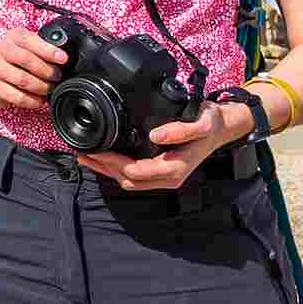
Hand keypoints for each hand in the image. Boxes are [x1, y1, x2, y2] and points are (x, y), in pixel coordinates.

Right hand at [0, 27, 66, 111]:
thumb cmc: (14, 60)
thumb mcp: (26, 46)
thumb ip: (42, 48)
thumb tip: (64, 58)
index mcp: (13, 37)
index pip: (30, 40)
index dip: (48, 50)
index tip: (63, 58)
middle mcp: (2, 51)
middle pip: (26, 59)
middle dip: (47, 70)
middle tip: (57, 76)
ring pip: (23, 80)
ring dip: (42, 86)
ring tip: (49, 88)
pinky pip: (19, 97)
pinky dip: (33, 100)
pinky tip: (40, 99)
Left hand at [78, 102, 248, 190]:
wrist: (220, 129)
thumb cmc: (210, 125)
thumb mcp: (201, 122)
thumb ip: (181, 130)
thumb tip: (156, 136)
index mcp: (174, 169)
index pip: (135, 171)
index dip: (112, 163)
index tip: (96, 150)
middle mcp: (168, 178)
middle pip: (127, 180)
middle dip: (104, 169)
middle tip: (83, 153)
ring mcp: (163, 177)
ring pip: (129, 181)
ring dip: (106, 170)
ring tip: (86, 156)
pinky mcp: (159, 171)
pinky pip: (134, 175)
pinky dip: (116, 168)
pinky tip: (104, 157)